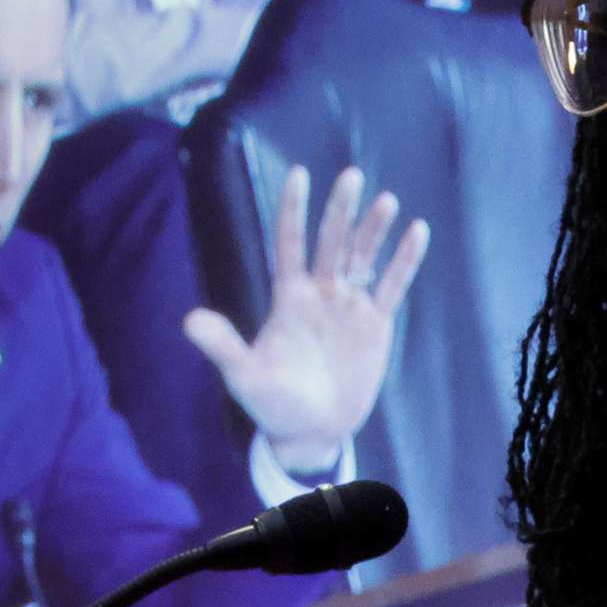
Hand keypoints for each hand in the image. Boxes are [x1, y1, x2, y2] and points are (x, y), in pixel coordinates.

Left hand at [183, 165, 429, 474]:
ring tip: (386, 201)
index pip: (290, 244)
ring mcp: (349, 306)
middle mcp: (320, 293)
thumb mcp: (245, 376)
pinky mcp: (376, 325)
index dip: (294, 210)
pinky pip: (392, 286)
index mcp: (288, 297)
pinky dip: (404, 260)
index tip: (300, 175)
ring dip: (374, 230)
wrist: (311, 431)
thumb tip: (189, 320)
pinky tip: (417, 232)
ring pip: (364, 258)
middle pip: (331, 242)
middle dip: (341, 210)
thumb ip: (223, 346)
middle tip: (352, 176)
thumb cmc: (272, 402)